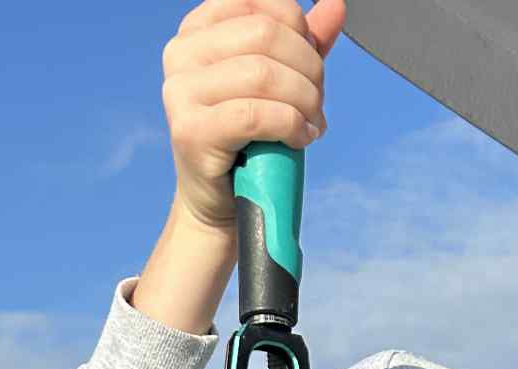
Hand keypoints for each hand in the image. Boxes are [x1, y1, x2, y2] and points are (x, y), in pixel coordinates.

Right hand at [162, 0, 343, 235]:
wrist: (220, 199)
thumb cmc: (248, 138)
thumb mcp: (276, 81)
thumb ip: (301, 42)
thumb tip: (336, 5)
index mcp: (199, 28)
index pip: (261, 3)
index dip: (299, 29)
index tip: (310, 64)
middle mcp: (181, 52)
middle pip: (266, 34)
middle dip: (308, 68)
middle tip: (318, 102)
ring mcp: (180, 92)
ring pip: (263, 74)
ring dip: (304, 100)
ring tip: (312, 123)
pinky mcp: (190, 131)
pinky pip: (255, 116)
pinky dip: (290, 126)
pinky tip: (301, 138)